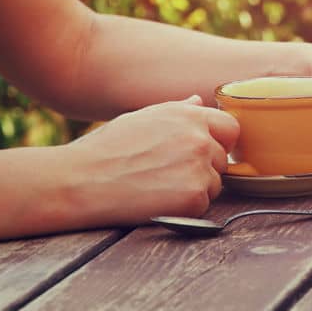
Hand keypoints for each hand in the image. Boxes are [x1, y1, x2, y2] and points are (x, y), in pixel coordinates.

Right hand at [66, 95, 238, 225]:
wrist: (80, 180)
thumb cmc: (107, 148)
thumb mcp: (142, 117)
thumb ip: (178, 110)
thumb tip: (198, 102)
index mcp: (190, 116)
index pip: (230, 128)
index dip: (219, 141)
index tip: (202, 152)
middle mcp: (200, 139)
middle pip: (222, 160)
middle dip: (204, 168)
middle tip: (167, 174)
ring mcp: (199, 169)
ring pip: (215, 184)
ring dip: (195, 189)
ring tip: (158, 187)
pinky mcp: (193, 198)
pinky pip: (203, 205)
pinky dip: (185, 208)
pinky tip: (158, 201)